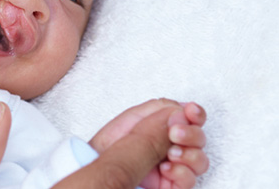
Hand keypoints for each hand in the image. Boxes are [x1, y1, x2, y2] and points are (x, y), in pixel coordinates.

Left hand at [55, 106, 183, 188]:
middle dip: (185, 133)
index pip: (145, 117)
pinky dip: (186, 178)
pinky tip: (179, 178)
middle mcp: (124, 165)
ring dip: (190, 157)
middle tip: (181, 140)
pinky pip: (178, 184)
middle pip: (167, 138)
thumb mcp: (106, 175)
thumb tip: (170, 116)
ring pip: (179, 163)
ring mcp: (139, 184)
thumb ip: (138, 145)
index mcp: (104, 148)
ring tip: (178, 162)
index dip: (170, 111)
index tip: (189, 114)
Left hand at [89, 99, 207, 188]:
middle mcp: (151, 149)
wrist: (89, 186)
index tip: (191, 112)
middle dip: (191, 133)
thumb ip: (148, 129)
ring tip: (172, 155)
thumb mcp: (116, 141)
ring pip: (195, 159)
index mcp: (137, 128)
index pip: (170, 114)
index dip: (187, 111)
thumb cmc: (90, 168)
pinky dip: (185, 174)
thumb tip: (178, 114)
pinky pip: (187, 180)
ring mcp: (159, 171)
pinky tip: (169, 171)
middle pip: (188, 135)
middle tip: (177, 134)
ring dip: (191, 154)